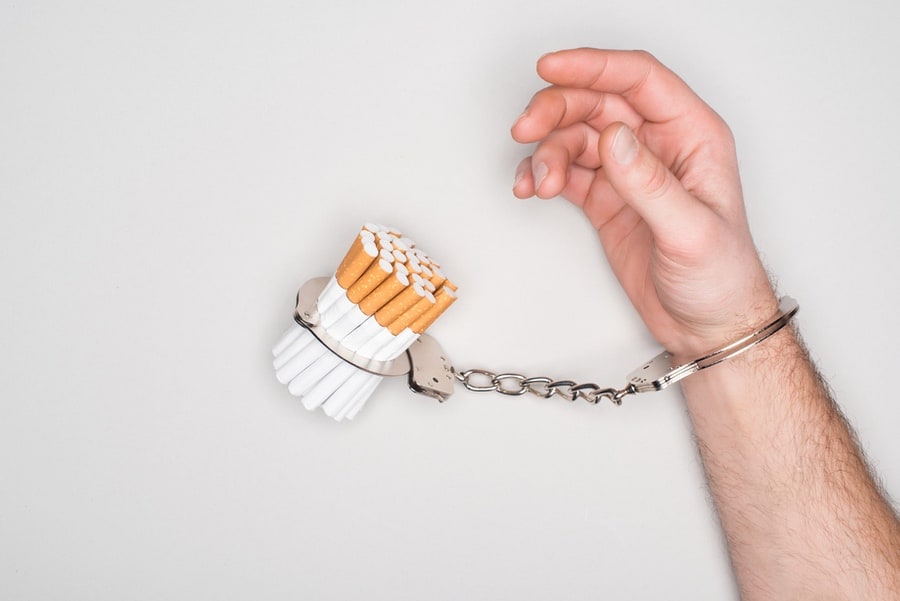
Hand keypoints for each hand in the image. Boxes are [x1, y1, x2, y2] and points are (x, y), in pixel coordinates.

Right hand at [511, 48, 777, 359]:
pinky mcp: (606, 197)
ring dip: (546, 151)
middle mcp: (658, 145)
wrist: (708, 327)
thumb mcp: (691, 230)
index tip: (553, 68)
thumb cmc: (721, 277)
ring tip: (538, 182)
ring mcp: (628, 171)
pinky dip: (542, 174)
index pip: (639, 80)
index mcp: (692, 135)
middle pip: (597, 101)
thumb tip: (614, 138)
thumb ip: (650, 183)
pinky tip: (533, 188)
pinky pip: (566, 170)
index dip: (593, 66)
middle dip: (556, 109)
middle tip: (527, 128)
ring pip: (575, 135)